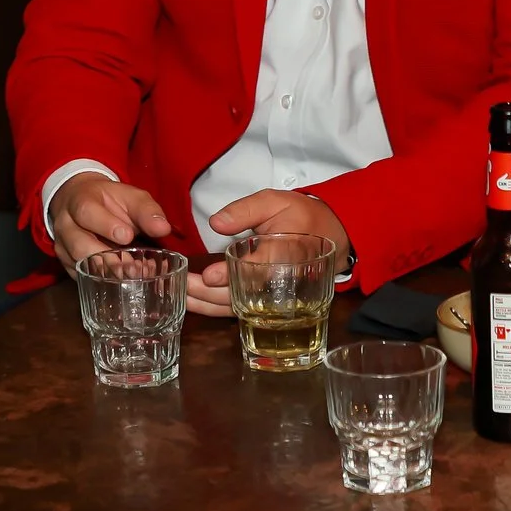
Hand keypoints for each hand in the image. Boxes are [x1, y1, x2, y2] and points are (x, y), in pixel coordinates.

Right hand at [48, 172, 171, 270]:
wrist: (82, 201)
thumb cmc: (110, 201)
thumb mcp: (130, 197)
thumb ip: (146, 211)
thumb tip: (163, 228)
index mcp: (80, 200)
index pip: (86, 212)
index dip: (106, 225)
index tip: (127, 236)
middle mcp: (66, 224)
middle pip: (78, 243)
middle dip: (106, 258)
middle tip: (132, 267)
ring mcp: (63, 245)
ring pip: (77, 263)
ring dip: (104, 272)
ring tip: (130, 277)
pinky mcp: (66, 263)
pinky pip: (78, 276)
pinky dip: (99, 282)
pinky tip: (119, 284)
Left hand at [192, 190, 349, 317]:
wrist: (330, 237)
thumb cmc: (300, 216)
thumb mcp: (275, 201)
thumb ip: (246, 209)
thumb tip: (217, 222)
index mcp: (284, 254)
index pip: (257, 270)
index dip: (231, 275)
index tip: (208, 276)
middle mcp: (278, 282)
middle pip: (242, 295)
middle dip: (209, 293)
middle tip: (182, 284)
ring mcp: (272, 295)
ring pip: (238, 307)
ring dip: (207, 304)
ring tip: (181, 294)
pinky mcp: (264, 300)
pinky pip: (238, 309)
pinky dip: (214, 309)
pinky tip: (193, 302)